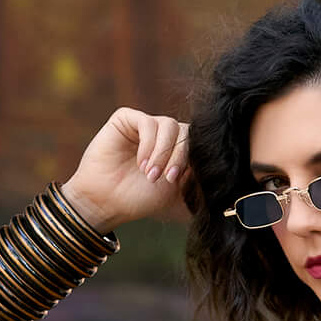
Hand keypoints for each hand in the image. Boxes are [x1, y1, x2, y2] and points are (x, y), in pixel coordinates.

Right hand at [62, 106, 189, 231]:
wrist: (107, 202)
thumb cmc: (139, 199)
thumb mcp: (175, 190)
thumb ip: (193, 177)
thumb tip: (213, 167)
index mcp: (176, 149)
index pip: (197, 143)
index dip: (193, 160)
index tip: (181, 182)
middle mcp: (163, 134)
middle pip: (186, 132)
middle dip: (179, 157)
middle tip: (168, 179)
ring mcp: (146, 125)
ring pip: (169, 126)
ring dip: (163, 153)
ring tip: (150, 174)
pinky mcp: (127, 119)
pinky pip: (148, 122)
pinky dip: (149, 145)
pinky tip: (141, 163)